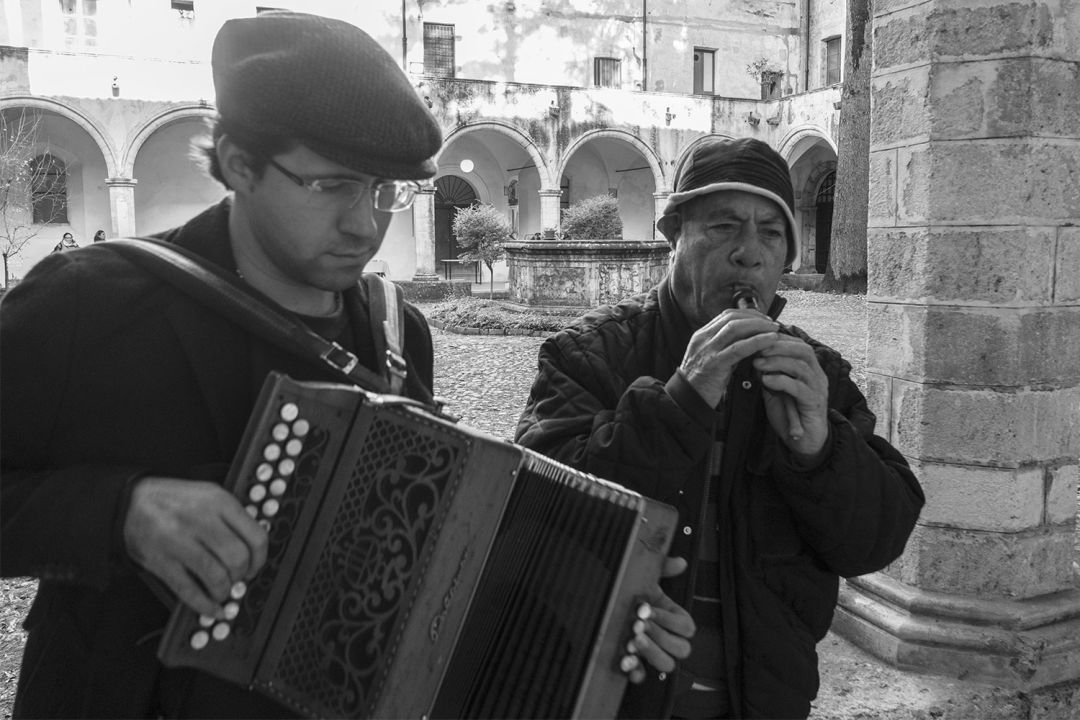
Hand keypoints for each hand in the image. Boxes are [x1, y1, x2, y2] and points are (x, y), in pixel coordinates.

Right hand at [123, 477, 267, 617]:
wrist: (130, 502)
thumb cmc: (173, 500)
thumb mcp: (208, 495)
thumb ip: (232, 517)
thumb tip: (255, 546)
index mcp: (218, 501)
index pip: (256, 537)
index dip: (260, 558)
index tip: (255, 565)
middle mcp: (200, 520)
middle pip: (237, 558)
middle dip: (241, 575)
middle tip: (237, 578)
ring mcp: (179, 541)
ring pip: (216, 576)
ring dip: (223, 590)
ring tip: (221, 589)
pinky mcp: (161, 562)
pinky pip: (189, 591)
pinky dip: (204, 605)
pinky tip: (210, 607)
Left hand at [620, 557, 695, 683]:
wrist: (593, 598)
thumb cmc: (623, 588)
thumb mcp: (642, 575)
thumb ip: (662, 567)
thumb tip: (680, 562)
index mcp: (672, 618)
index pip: (687, 627)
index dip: (670, 620)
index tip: (649, 608)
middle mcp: (665, 637)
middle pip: (681, 649)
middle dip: (661, 636)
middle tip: (639, 624)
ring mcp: (650, 652)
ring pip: (667, 664)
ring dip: (652, 652)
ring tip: (633, 640)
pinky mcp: (633, 664)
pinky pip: (642, 675)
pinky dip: (636, 670)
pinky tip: (625, 659)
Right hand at [679, 309, 781, 406]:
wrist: (687, 400)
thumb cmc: (703, 382)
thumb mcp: (711, 358)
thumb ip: (726, 347)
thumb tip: (750, 340)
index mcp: (701, 335)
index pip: (726, 315)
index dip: (748, 314)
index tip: (763, 319)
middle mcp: (703, 339)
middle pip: (732, 317)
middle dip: (755, 317)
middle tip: (772, 323)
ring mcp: (708, 350)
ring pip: (735, 328)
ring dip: (758, 326)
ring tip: (774, 330)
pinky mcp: (715, 363)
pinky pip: (739, 348)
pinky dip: (758, 341)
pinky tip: (771, 341)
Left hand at [753, 333, 829, 455]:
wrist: (805, 442)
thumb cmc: (789, 413)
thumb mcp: (776, 389)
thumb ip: (768, 373)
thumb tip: (752, 356)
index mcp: (810, 369)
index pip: (798, 344)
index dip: (779, 339)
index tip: (758, 338)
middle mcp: (817, 376)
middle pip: (803, 351)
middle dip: (779, 346)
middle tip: (757, 348)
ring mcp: (818, 389)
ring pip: (802, 367)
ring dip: (777, 362)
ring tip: (757, 364)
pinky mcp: (814, 404)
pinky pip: (800, 388)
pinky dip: (782, 381)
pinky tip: (766, 381)